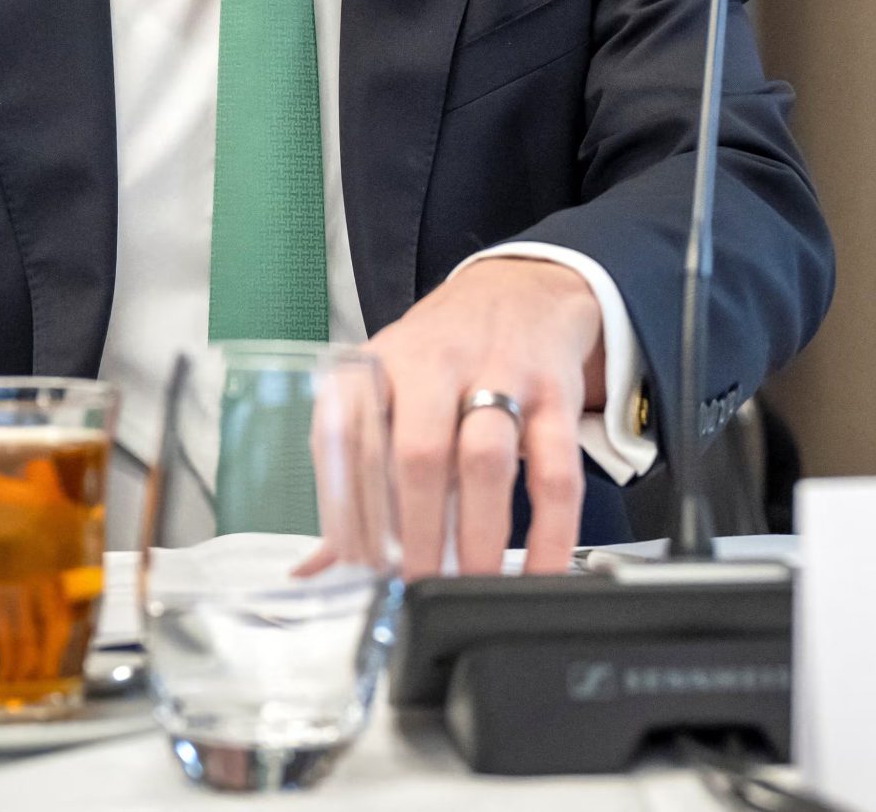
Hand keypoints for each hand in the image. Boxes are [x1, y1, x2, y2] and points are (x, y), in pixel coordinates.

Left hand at [364, 259, 605, 577]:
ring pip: (486, 460)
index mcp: (379, 366)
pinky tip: (539, 569)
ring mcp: (501, 376)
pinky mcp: (555, 394)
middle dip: (416, 532)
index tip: (361, 571)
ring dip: (477, 533)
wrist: (522, 286)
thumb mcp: (385, 389)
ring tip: (471, 585)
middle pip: (419, 452)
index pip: (351, 444)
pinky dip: (550, 530)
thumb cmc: (442, 354)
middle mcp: (436, 365)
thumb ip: (355, 476)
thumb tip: (317, 569)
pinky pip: (558, 471)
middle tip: (416, 588)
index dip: (352, 514)